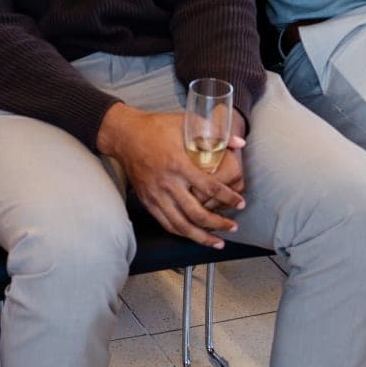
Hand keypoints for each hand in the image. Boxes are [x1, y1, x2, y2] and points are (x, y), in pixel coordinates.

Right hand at [97, 105, 245, 248]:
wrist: (125, 135)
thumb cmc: (156, 128)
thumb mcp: (186, 124)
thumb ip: (215, 133)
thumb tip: (240, 143)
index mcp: (179, 164)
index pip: (209, 187)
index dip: (228, 198)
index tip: (240, 203)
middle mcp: (167, 183)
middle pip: (196, 213)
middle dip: (218, 223)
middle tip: (233, 227)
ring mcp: (156, 195)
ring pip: (181, 225)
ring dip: (201, 236)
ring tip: (217, 242)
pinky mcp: (147, 201)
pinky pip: (166, 223)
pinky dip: (182, 233)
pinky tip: (194, 236)